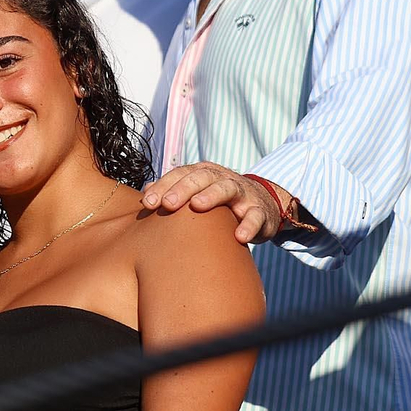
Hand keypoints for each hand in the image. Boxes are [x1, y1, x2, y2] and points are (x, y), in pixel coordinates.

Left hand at [141, 163, 281, 242]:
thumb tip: (146, 194)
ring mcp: (243, 194)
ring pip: (227, 188)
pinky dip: (249, 225)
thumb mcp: (199, 192)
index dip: (164, 186)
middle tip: (168, 204)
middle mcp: (223, 179)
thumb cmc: (222, 202)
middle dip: (183, 189)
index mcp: (204, 174)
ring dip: (212, 195)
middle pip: (202, 177)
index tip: (149, 203)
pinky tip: (240, 236)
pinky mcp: (260, 211)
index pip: (181, 174)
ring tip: (198, 206)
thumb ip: (174, 192)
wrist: (264, 205)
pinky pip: (255, 216)